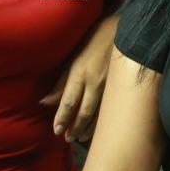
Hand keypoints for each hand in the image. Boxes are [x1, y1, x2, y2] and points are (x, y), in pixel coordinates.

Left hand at [41, 17, 115, 141]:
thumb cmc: (94, 39)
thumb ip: (61, 80)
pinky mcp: (121, 87)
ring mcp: (110, 86)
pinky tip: (98, 129)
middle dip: (75, 127)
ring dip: (88, 127)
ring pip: (98, 113)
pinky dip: (103, 121)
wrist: (125, 31)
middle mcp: (95, 82)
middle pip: (83, 111)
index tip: (56, 130)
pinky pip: (110, 108)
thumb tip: (45, 101)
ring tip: (79, 138)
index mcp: (80, 72)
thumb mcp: (73, 56)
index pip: (69, 101)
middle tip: (67, 139)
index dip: (62, 117)